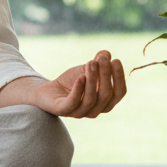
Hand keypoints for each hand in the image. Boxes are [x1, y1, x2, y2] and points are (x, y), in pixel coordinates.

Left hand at [0, 50, 125, 116]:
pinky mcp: (63, 111)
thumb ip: (97, 62)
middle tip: (103, 59)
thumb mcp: (86, 70)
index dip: (119, 78)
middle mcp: (95, 111)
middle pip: (106, 95)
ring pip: (91, 99)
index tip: (116, 60)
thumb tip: (106, 53)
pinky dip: (78, 90)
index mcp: (105, 103)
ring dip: (93, 80)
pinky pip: (73, 102)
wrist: (48, 91)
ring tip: (91, 63)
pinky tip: (80, 77)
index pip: (119, 93)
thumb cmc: (71, 82)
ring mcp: (79, 113)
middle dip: (106, 75)